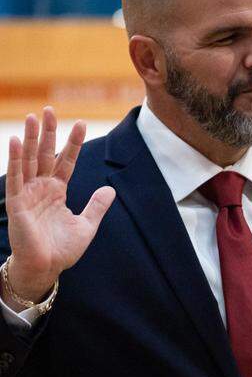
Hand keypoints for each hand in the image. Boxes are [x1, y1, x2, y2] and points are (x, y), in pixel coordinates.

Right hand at [4, 108, 114, 303]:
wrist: (46, 268)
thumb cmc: (62, 249)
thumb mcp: (86, 226)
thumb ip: (96, 207)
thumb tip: (110, 190)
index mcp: (57, 191)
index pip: (65, 161)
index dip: (72, 143)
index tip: (81, 123)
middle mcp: (41, 188)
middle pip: (45, 154)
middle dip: (48, 132)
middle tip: (49, 109)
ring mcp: (28, 193)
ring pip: (29, 160)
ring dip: (31, 138)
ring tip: (33, 117)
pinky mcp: (17, 203)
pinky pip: (15, 177)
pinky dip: (15, 159)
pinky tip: (16, 141)